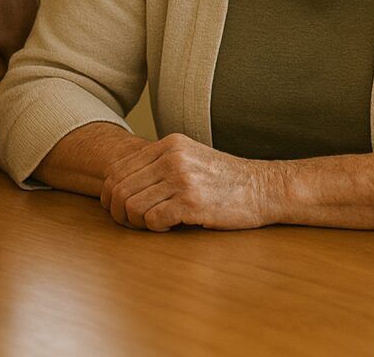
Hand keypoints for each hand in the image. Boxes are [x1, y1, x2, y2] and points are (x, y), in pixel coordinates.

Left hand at [99, 133, 274, 231]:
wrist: (264, 189)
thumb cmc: (225, 180)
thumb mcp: (190, 158)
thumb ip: (159, 164)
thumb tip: (120, 182)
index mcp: (168, 145)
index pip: (118, 168)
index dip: (109, 192)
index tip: (116, 207)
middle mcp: (172, 158)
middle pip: (120, 187)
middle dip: (117, 211)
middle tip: (129, 222)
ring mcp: (182, 179)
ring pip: (132, 205)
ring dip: (136, 222)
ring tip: (151, 224)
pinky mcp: (192, 202)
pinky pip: (153, 219)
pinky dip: (154, 228)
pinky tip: (169, 226)